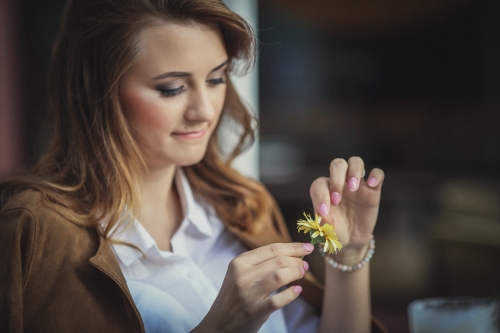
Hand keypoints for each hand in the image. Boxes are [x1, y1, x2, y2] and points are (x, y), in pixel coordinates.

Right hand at [192, 243, 312, 332]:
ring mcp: (248, 293)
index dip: (293, 247)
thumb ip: (261, 264)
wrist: (218, 324)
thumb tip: (292, 254)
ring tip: (302, 274)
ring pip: (279, 276)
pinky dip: (291, 294)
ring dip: (295, 273)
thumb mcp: (240, 274)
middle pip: (278, 260)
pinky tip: (297, 291)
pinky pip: (278, 300)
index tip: (308, 247)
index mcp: (239, 262)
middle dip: (297, 261)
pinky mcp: (254, 311)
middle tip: (305, 265)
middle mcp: (242, 275)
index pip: (272, 248)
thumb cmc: (234, 297)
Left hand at [310, 157, 383, 262]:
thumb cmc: (335, 229)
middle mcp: (340, 182)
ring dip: (354, 171)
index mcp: (324, 189)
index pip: (320, 184)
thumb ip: (323, 219)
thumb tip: (322, 212)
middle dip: (336, 179)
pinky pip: (377, 173)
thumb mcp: (327, 228)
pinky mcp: (373, 189)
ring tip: (353, 188)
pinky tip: (372, 184)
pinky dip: (375, 176)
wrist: (351, 239)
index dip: (320, 195)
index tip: (324, 211)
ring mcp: (357, 183)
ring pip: (355, 162)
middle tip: (337, 199)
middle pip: (338, 165)